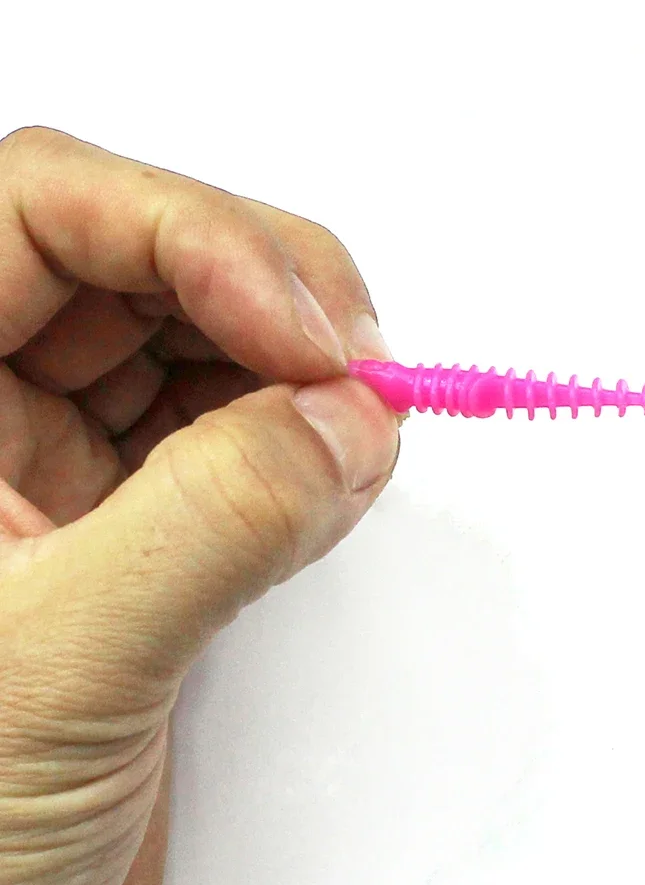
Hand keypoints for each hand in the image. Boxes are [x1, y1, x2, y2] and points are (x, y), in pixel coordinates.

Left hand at [0, 128, 399, 884]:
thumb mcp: (52, 674)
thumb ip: (213, 522)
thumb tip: (346, 421)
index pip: (42, 210)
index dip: (186, 234)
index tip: (303, 330)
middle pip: (138, 257)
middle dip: (266, 291)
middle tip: (360, 369)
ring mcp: (49, 476)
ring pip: (194, 340)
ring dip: (296, 360)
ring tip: (361, 420)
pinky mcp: (129, 539)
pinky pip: (230, 436)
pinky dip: (300, 436)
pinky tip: (336, 468)